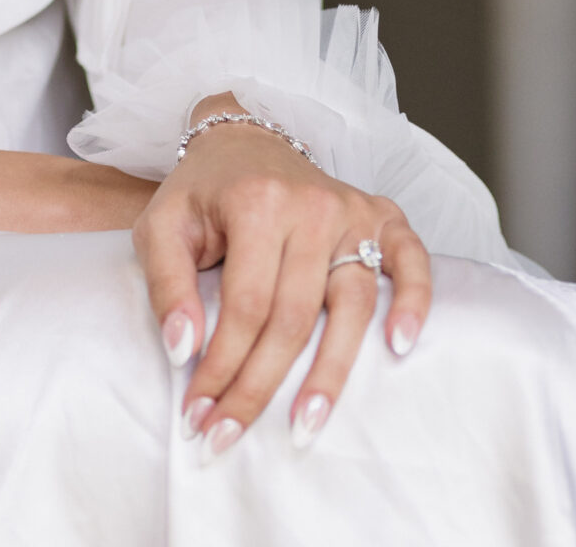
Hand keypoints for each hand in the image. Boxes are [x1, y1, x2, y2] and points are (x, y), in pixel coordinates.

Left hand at [132, 111, 430, 454]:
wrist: (244, 139)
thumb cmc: (201, 191)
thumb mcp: (161, 225)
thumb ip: (165, 283)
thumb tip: (182, 349)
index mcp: (256, 203)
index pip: (245, 306)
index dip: (221, 366)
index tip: (199, 413)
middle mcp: (311, 205)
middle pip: (293, 318)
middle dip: (259, 386)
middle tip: (229, 436)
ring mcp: (351, 211)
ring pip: (351, 305)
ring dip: (330, 374)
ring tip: (305, 426)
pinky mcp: (381, 215)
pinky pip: (411, 259)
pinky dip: (414, 300)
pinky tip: (400, 347)